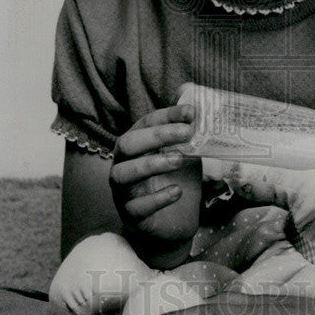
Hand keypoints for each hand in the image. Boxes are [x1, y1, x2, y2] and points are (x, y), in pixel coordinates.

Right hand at [110, 104, 202, 257]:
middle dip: (156, 136)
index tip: (191, 112)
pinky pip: (136, 207)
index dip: (167, 116)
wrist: (175, 223)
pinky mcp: (131, 215)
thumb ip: (184, 127)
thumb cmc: (176, 181)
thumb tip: (187, 91)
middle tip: (187, 133)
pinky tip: (177, 192)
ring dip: (152, 164)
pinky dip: (157, 198)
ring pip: (123, 174)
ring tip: (179, 160)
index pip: (145, 123)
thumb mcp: (185, 152)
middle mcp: (123, 164)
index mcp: (136, 145)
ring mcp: (123, 191)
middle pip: (127, 144)